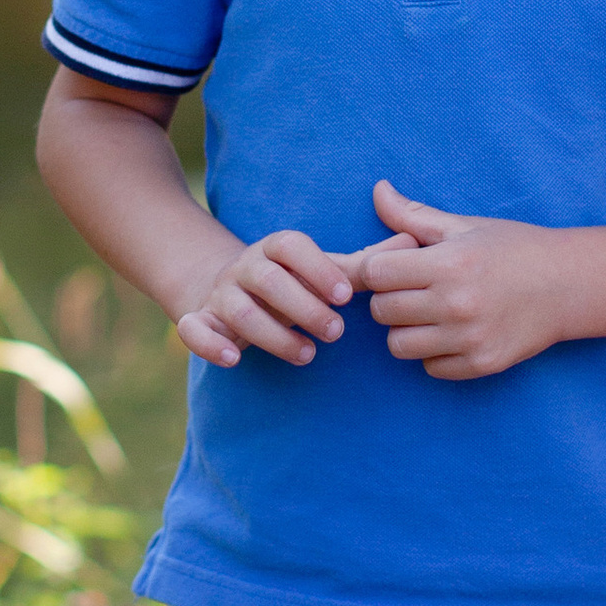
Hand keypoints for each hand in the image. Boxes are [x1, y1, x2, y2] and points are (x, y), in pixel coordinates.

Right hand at [173, 228, 355, 370]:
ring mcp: (221, 294)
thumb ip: (362, 265)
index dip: (318, 268)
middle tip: (336, 332)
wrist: (230, 290)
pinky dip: (208, 344)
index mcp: (275, 248)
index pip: (291, 247)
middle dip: (304, 308)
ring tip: (308, 355)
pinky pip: (194, 329)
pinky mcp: (201, 320)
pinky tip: (233, 359)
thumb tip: (411, 246)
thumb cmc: (292, 282)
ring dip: (275, 336)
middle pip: (268, 280)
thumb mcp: (322, 270)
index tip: (346, 296)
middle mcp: (245, 267)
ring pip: (240, 311)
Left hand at [346, 180, 569, 380]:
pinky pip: (430, 367)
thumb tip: (377, 190)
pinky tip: (455, 334)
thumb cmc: (514, 249)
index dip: (380, 268)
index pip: (375, 274)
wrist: (569, 285)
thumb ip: (414, 216)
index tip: (398, 266)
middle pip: (381, 311)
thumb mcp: (464, 227)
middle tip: (415, 290)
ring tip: (432, 314)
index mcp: (450, 263)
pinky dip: (435, 354)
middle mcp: (457, 303)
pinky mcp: (483, 364)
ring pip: (398, 346)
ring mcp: (470, 338)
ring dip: (408, 330)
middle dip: (390, 299)